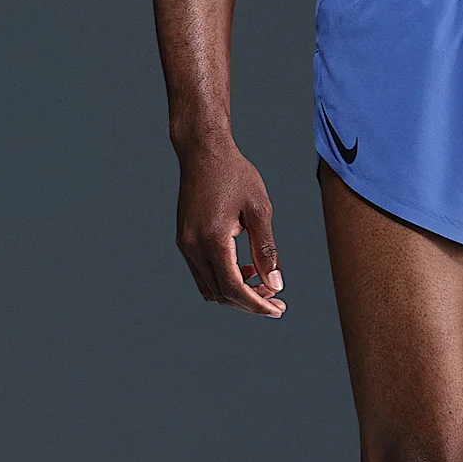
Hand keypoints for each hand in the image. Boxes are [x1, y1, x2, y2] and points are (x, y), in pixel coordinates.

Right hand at [175, 136, 285, 315]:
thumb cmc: (235, 174)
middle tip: (276, 303)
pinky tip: (244, 270)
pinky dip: (223, 279)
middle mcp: (193, 246)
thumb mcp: (260, 209)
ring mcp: (185, 244)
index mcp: (213, 239)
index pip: (233, 288)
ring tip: (263, 286)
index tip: (278, 310)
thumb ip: (266, 250)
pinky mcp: (184, 239)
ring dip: (236, 293)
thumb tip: (275, 285)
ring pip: (209, 287)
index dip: (256, 304)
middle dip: (249, 303)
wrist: (203, 151)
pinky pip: (202, 273)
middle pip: (220, 294)